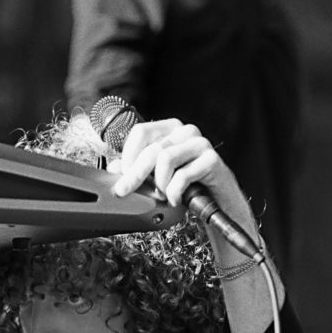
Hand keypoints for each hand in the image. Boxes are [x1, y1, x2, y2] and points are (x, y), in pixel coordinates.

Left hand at [109, 119, 244, 217]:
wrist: (218, 203)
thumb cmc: (186, 187)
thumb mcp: (156, 178)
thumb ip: (136, 170)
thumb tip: (113, 168)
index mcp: (170, 128)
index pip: (141, 131)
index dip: (128, 154)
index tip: (122, 175)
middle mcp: (186, 131)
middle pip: (151, 149)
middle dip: (135, 174)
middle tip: (125, 192)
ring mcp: (201, 143)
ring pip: (165, 159)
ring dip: (159, 184)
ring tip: (163, 196)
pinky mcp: (212, 159)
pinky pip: (183, 175)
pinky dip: (174, 192)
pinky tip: (176, 200)